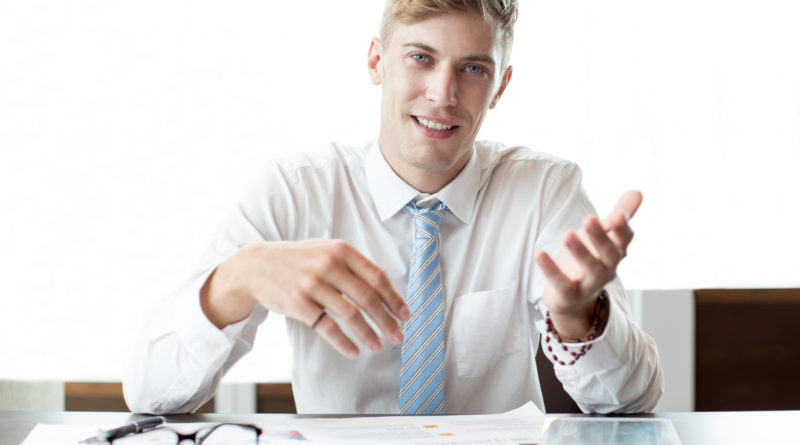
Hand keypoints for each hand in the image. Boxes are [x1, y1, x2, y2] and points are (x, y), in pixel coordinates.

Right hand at [200, 239, 409, 357]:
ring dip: (369, 334)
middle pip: (367, 298)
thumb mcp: (326, 250)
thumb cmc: (299, 260)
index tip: (405, 315)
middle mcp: (328, 265)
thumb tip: (385, 289)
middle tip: (398, 335)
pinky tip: (354, 351)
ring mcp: (312, 284)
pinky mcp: (298, 304)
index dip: (394, 299)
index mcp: (341, 250)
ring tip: (378, 346)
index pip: (377, 277)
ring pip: (350, 315)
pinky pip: (327, 327)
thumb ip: (353, 264)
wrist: (256, 265)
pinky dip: (343, 342)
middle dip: (387, 320)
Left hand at [535, 191, 642, 339]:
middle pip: (610, 254)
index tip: (619, 214)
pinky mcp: (569, 296)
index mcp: (615, 252)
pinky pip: (561, 283)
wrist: (573, 300)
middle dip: (600, 237)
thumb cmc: (589, 260)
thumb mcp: (600, 237)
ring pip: (590, 269)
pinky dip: (551, 269)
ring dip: (580, 252)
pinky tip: (540, 254)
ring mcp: (589, 284)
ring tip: (567, 234)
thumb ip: (617, 216)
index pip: (625, 240)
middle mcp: (607, 269)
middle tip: (589, 218)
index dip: (623, 228)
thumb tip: (638, 191)